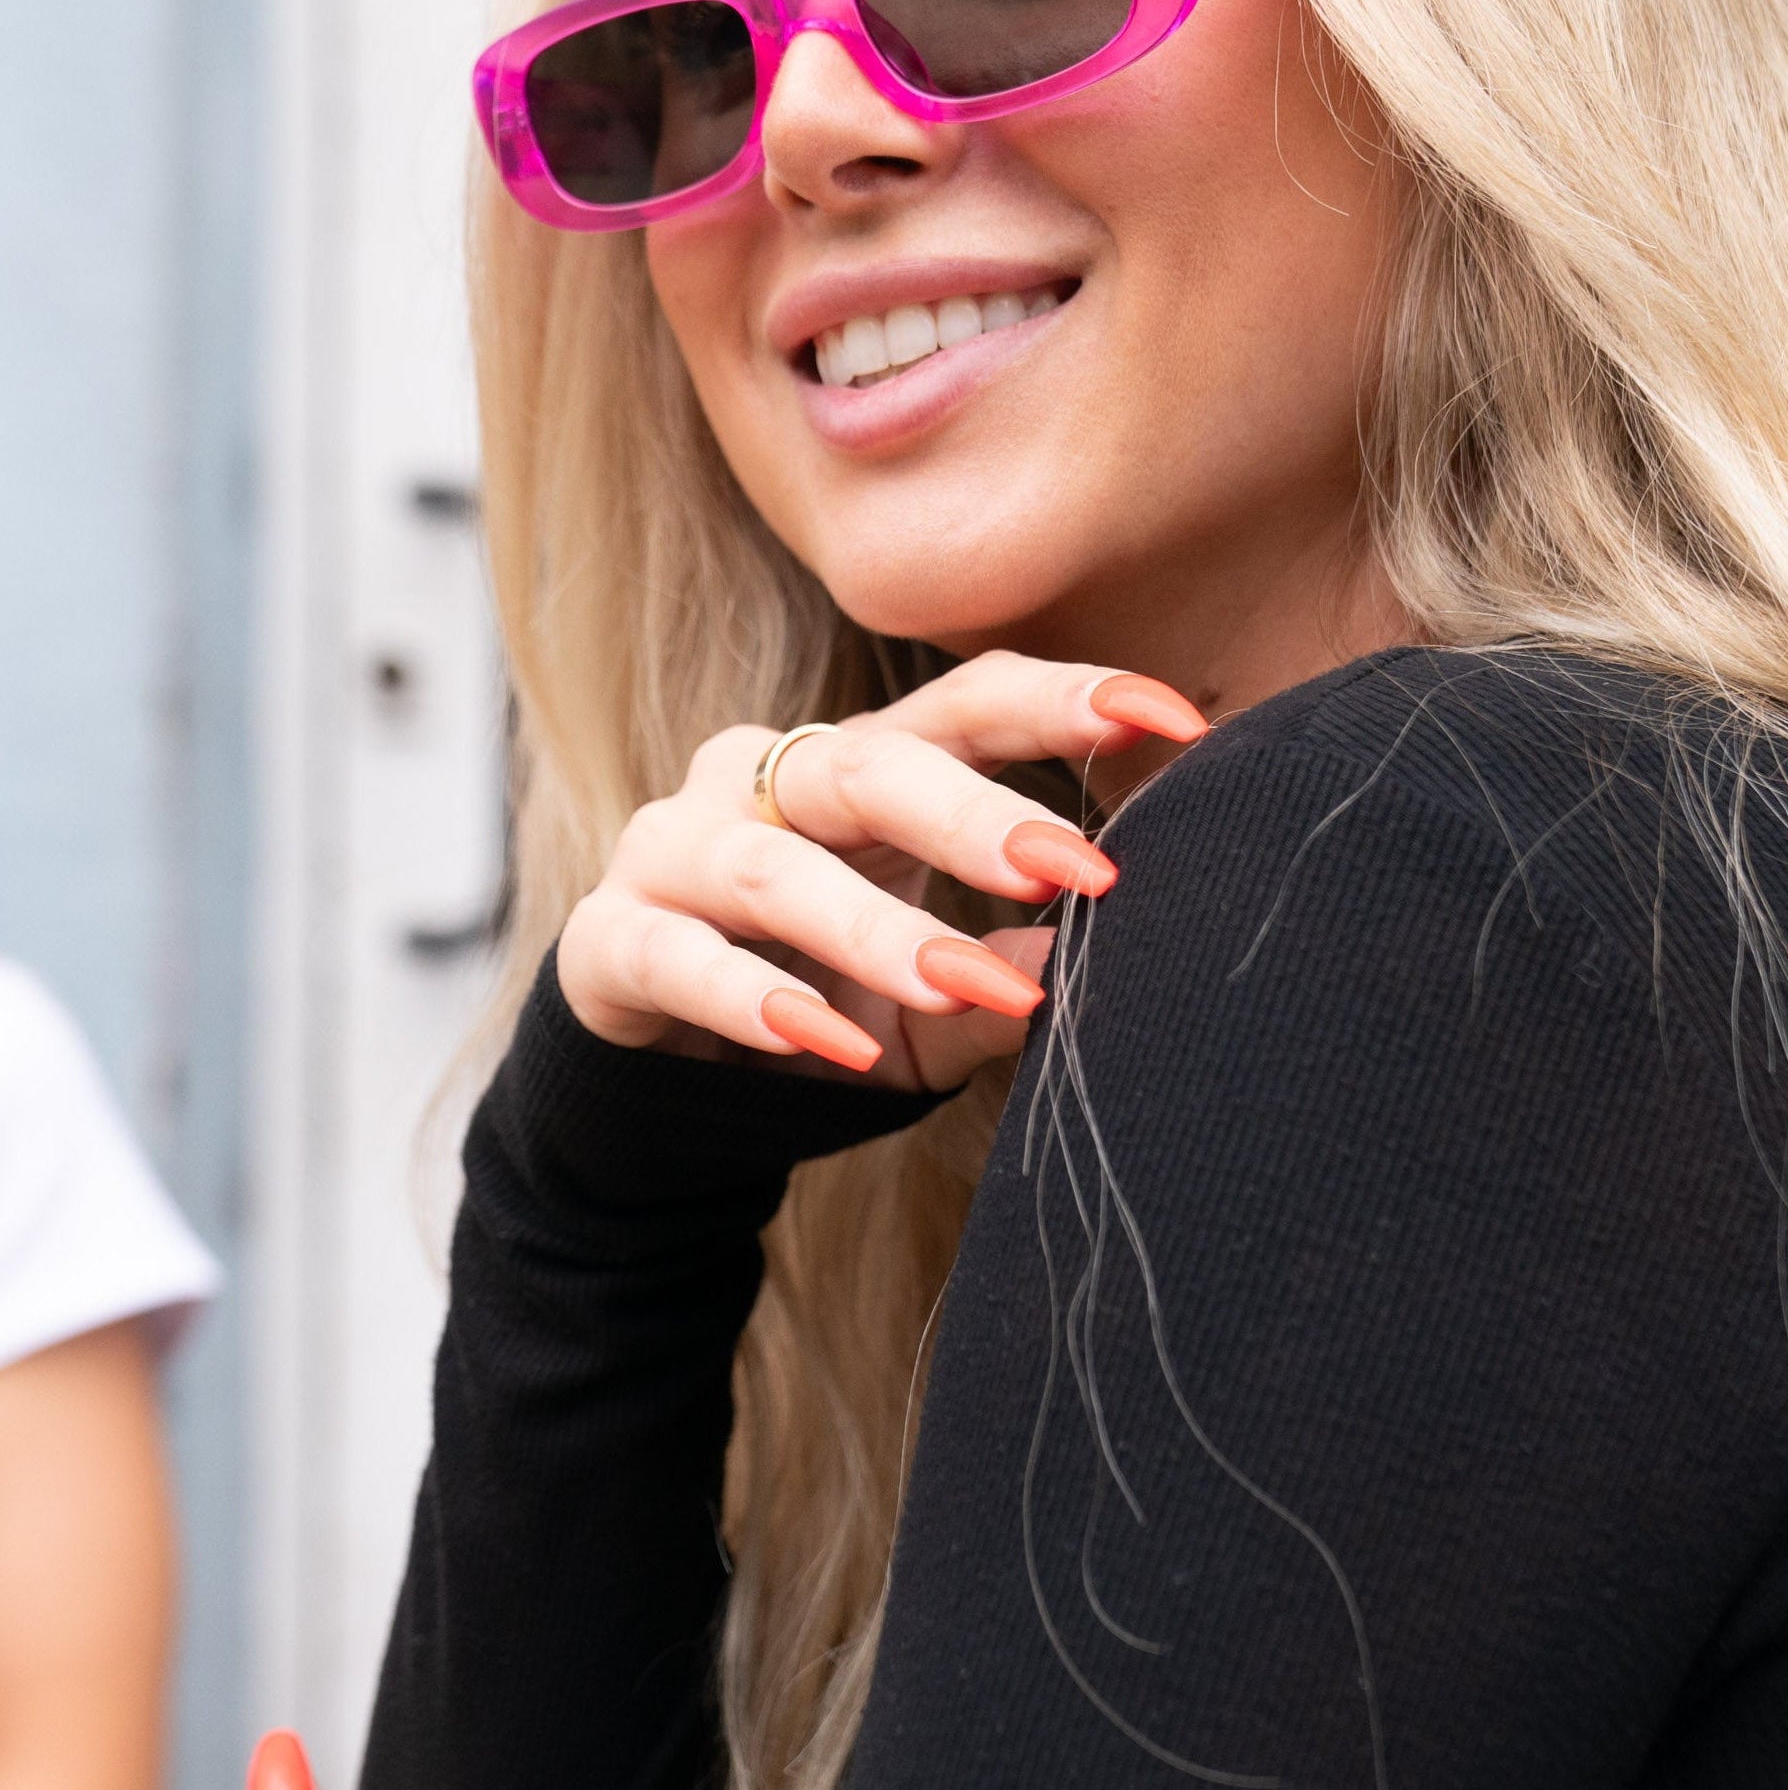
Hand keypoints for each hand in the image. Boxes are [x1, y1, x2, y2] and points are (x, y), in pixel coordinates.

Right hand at [556, 654, 1206, 1093]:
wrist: (663, 1088)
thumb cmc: (824, 1005)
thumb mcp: (930, 1003)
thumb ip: (1003, 976)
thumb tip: (1091, 964)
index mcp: (860, 768)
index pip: (967, 706)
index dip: (1066, 701)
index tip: (1177, 719)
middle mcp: (762, 780)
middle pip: (868, 767)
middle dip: (973, 815)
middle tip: (1072, 869)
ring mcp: (676, 850)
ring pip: (773, 866)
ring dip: (875, 929)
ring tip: (963, 984)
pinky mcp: (609, 939)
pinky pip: (679, 956)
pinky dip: (754, 998)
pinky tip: (828, 1042)